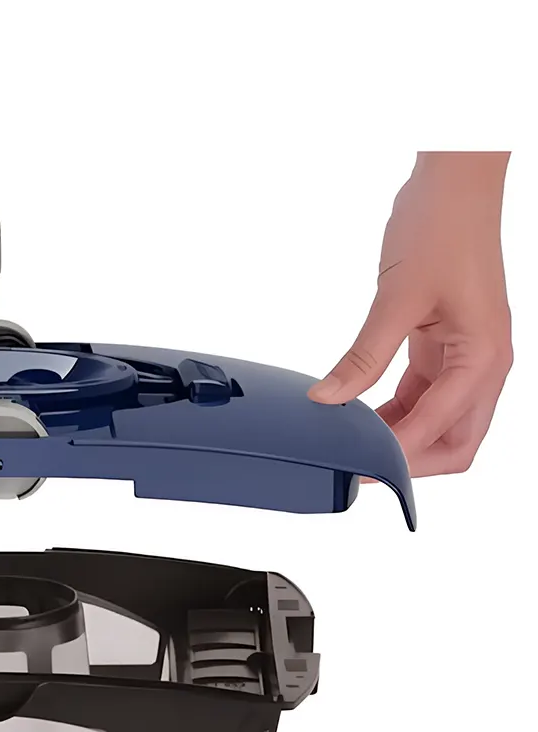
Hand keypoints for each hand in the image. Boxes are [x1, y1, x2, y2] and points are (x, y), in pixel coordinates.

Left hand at [308, 151, 511, 477]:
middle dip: (413, 461)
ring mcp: (465, 358)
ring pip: (438, 423)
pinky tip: (359, 416)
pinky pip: (422, 397)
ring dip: (400, 438)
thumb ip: (363, 356)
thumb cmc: (441, 228)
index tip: (357, 468)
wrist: (453, 184)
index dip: (398, 455)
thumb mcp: (397, 298)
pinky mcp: (443, 348)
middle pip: (455, 443)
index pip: (440, 430)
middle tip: (360, 466)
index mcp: (484, 358)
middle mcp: (483, 365)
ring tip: (352, 444)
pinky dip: (394, 413)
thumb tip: (327, 398)